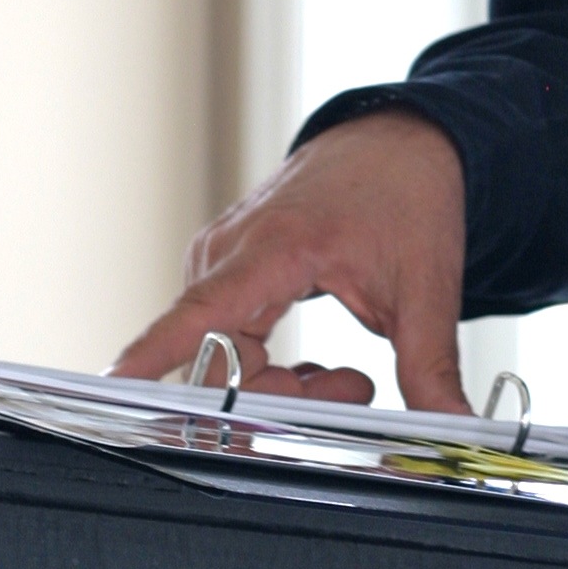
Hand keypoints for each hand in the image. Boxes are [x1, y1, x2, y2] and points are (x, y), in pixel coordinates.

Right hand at [112, 112, 470, 412]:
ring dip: (280, 385)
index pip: (197, 317)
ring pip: (223, 360)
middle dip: (283, 399)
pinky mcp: (223, 270)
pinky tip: (311, 366)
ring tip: (344, 374)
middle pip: (220, 364)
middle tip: (357, 387)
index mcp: (273, 249)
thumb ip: (432, 366)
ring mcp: (220, 260)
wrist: (399, 142)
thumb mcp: (427, 285)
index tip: (111, 391)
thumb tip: (456, 426)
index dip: (151, 359)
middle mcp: (228, 253)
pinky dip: (269, 367)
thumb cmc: (406, 196)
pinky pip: (226, 342)